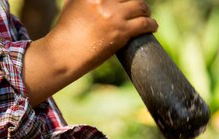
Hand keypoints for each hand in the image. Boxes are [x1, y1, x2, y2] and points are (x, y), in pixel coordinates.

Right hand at [23, 0, 157, 103]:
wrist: (64, 53)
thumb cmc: (66, 32)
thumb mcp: (73, 5)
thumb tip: (95, 0)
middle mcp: (103, 0)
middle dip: (135, 0)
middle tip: (138, 7)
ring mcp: (113, 15)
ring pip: (141, 6)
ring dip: (146, 10)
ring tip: (147, 15)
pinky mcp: (121, 31)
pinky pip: (144, 23)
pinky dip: (152, 24)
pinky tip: (153, 26)